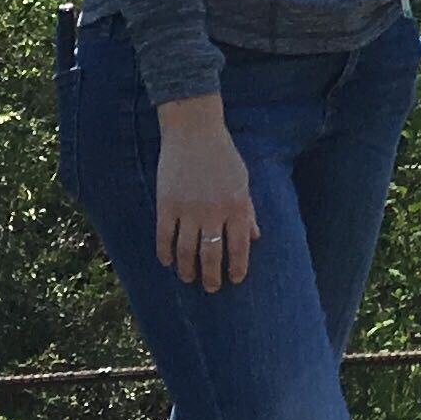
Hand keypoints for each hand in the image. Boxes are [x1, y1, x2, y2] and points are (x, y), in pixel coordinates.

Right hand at [154, 97, 255, 290]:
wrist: (194, 131)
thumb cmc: (223, 155)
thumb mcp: (243, 181)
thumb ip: (248, 210)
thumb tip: (256, 237)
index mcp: (236, 206)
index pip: (239, 246)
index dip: (237, 267)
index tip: (235, 279)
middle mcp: (213, 212)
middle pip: (212, 255)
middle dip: (212, 276)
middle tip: (211, 288)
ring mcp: (188, 209)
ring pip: (186, 251)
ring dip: (187, 269)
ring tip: (188, 278)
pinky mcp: (166, 204)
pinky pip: (164, 237)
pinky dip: (165, 253)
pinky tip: (167, 262)